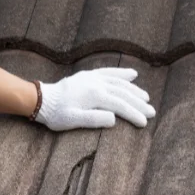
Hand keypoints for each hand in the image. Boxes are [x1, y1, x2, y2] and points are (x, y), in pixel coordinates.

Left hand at [36, 67, 154, 130]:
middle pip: (123, 93)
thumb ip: (94, 119)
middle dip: (138, 103)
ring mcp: (93, 78)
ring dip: (134, 89)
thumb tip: (114, 118)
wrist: (42, 100)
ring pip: (119, 82)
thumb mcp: (73, 121)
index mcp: (95, 95)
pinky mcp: (89, 75)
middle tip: (152, 112)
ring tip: (146, 97)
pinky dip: (121, 73)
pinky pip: (109, 72)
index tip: (145, 122)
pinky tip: (132, 74)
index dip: (134, 114)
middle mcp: (97, 83)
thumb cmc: (56, 114)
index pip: (120, 105)